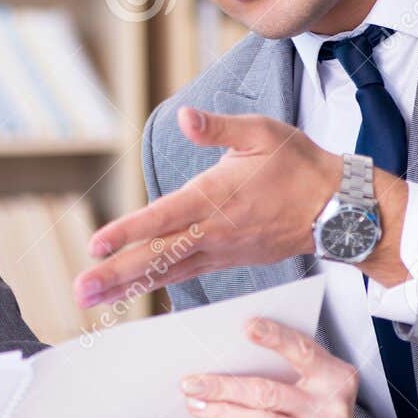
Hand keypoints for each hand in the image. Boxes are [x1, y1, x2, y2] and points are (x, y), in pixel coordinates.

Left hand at [74, 107, 408, 307]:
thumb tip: (185, 117)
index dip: (129, 232)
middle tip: (80, 291)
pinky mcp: (223, 260)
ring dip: (126, 286)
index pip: (164, 218)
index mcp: (214, 198)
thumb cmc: (298, 165)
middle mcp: (212, 231)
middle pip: (157, 256)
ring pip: (165, 272)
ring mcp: (217, 251)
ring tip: (89, 300)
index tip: (96, 245)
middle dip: (116, 274)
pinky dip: (152, 285)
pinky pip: (180, 275)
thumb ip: (218, 129)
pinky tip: (128, 292)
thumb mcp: (261, 133)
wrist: (337, 208)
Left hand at [181, 316, 356, 417]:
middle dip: (224, 387)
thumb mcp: (310, 377)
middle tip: (192, 383)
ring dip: (221, 412)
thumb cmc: (310, 400)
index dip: (276, 338)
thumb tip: (229, 351)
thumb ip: (283, 362)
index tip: (248, 326)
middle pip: (268, 393)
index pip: (304, 352)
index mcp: (336, 376)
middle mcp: (332, 408)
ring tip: (195, 403)